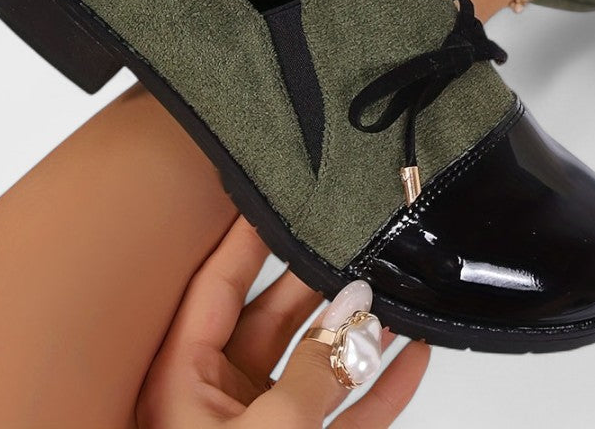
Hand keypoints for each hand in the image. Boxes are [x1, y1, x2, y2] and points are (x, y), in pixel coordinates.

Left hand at [135, 216, 430, 427]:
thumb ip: (310, 374)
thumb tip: (355, 311)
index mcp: (182, 376)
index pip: (220, 282)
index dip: (248, 234)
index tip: (277, 190)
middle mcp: (217, 395)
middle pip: (275, 315)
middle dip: (319, 281)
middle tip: (356, 238)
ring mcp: (262, 426)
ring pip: (317, 363)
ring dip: (358, 333)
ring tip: (396, 290)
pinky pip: (345, 413)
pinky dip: (378, 389)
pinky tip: (411, 358)